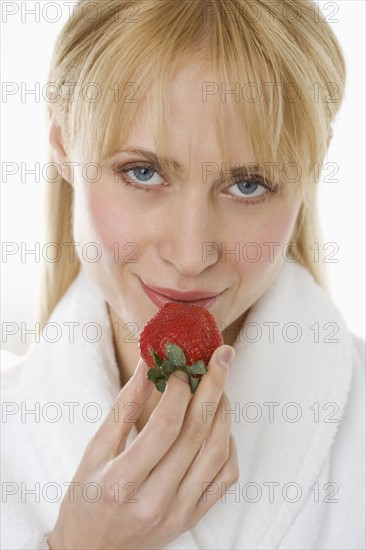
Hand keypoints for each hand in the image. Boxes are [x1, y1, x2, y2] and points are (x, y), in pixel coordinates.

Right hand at [48, 345, 238, 549]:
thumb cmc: (87, 498)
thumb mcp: (95, 450)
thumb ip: (124, 406)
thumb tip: (149, 365)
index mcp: (122, 482)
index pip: (165, 427)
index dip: (179, 390)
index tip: (180, 367)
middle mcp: (154, 501)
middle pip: (196, 435)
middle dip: (213, 388)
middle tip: (222, 358)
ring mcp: (179, 513)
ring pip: (217, 454)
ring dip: (223, 414)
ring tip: (219, 387)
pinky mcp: (193, 518)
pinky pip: (225, 478)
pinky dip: (229, 445)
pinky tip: (220, 426)